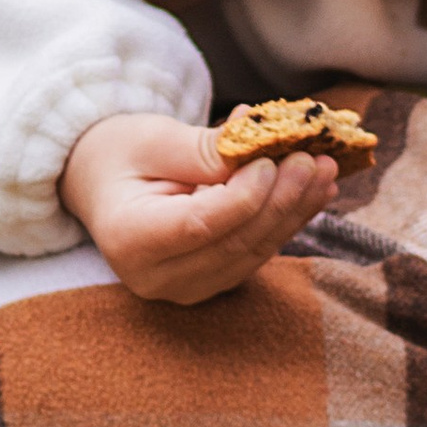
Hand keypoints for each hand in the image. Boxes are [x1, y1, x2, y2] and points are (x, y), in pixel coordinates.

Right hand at [60, 110, 344, 304]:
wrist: (102, 183)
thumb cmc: (121, 155)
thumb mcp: (152, 139)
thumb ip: (201, 149)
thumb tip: (257, 151)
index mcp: (129, 239)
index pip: (198, 225)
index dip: (243, 197)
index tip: (273, 160)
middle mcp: (156, 277)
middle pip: (233, 243)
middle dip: (281, 201)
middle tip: (313, 161)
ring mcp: (186, 287)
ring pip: (252, 252)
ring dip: (294, 212)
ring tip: (324, 172)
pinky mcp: (211, 282)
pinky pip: (256, 254)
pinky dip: (286, 221)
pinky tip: (314, 191)